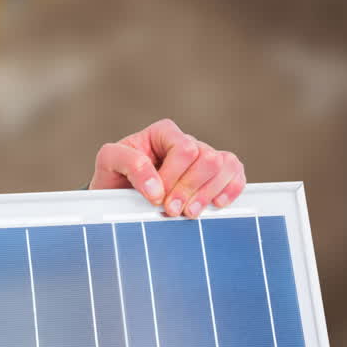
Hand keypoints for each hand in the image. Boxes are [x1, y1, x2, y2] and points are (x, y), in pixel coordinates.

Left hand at [89, 118, 245, 217]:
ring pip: (225, 165)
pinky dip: (231, 189)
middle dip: (190, 189)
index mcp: (163, 133)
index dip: (173, 177)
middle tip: (171, 211)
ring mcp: (203, 157)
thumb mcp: (109, 162)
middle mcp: (186, 142)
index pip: (184, 149)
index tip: (156, 198)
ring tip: (188, 213)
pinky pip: (236, 173)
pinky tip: (215, 205)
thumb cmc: (115, 175)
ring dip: (208, 194)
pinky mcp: (215, 174)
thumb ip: (129, 164)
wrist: (119, 196)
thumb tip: (156, 187)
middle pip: (208, 159)